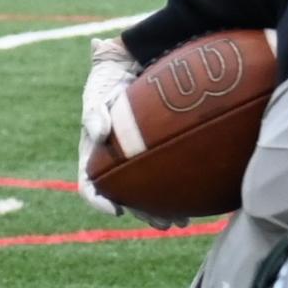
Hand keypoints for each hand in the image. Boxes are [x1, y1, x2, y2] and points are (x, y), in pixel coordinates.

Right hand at [77, 34, 187, 228]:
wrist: (130, 63)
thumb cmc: (109, 76)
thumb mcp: (98, 88)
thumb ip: (95, 110)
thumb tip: (99, 132)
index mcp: (92, 152)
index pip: (90, 184)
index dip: (99, 201)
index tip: (115, 211)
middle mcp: (114, 162)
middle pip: (126, 197)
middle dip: (144, 213)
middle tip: (164, 224)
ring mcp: (135, 159)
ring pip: (147, 193)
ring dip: (163, 211)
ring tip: (182, 222)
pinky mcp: (156, 153)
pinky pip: (166, 177)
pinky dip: (179, 191)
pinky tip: (197, 200)